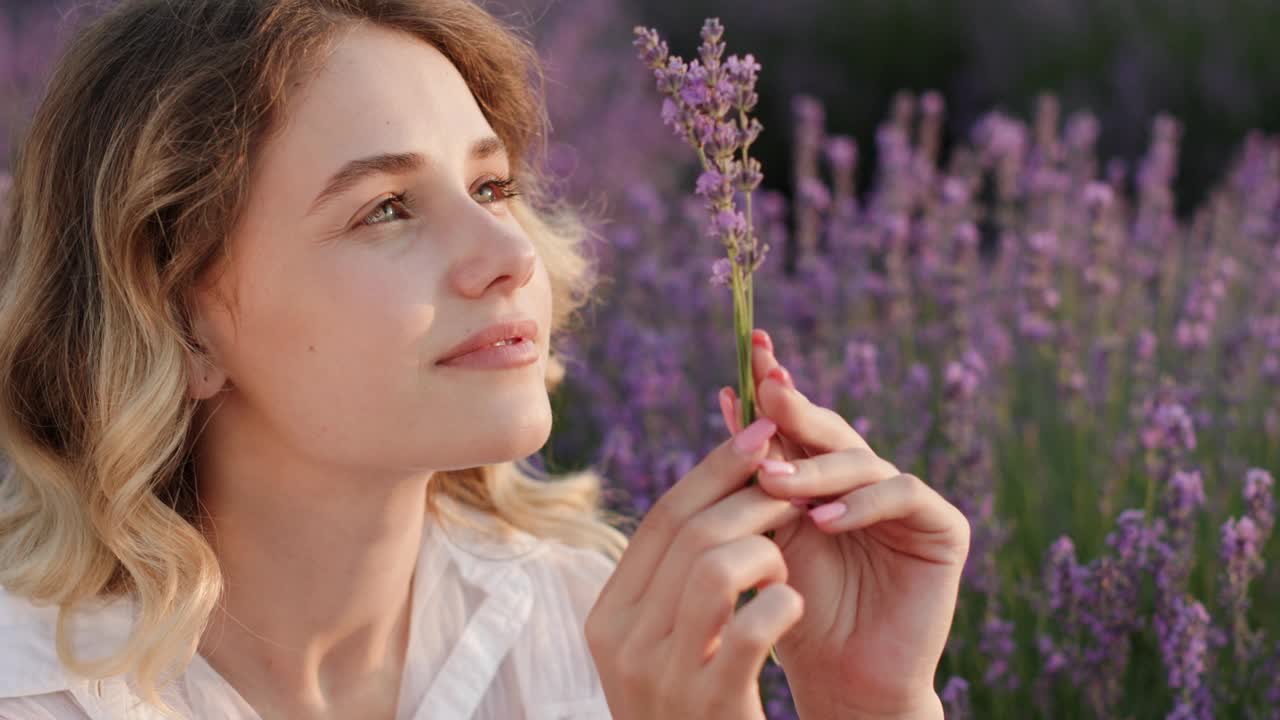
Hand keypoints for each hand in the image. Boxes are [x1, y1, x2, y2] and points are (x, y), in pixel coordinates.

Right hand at [584, 412, 810, 718]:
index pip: (661, 520)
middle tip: (795, 484)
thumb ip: (677, 577)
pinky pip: (755, 628)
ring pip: (718, 568)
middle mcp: (623, 643)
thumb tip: (722, 487)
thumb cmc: (693, 707)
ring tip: (787, 559)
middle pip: (689, 534)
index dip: (714, 469)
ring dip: (767, 549)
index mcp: (607, 617)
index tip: (760, 432)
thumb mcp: (666, 641)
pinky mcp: (710, 706)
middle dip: (752, 496)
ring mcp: (663, 678)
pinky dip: (783, 605)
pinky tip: (792, 606)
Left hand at [715, 329, 969, 719]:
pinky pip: (903, 493)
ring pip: (861, 458)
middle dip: (796, 407)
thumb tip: (729, 397)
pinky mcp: (943, 527)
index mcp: (821, 476)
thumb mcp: (766, 533)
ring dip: (815, 467)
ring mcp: (905, 500)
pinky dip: (862, 503)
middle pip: (830, 428)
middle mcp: (865, 480)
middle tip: (768, 390)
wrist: (840, 679)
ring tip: (775, 484)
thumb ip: (755, 473)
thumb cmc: (796, 610)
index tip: (750, 350)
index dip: (776, 384)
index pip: (797, 420)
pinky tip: (825, 521)